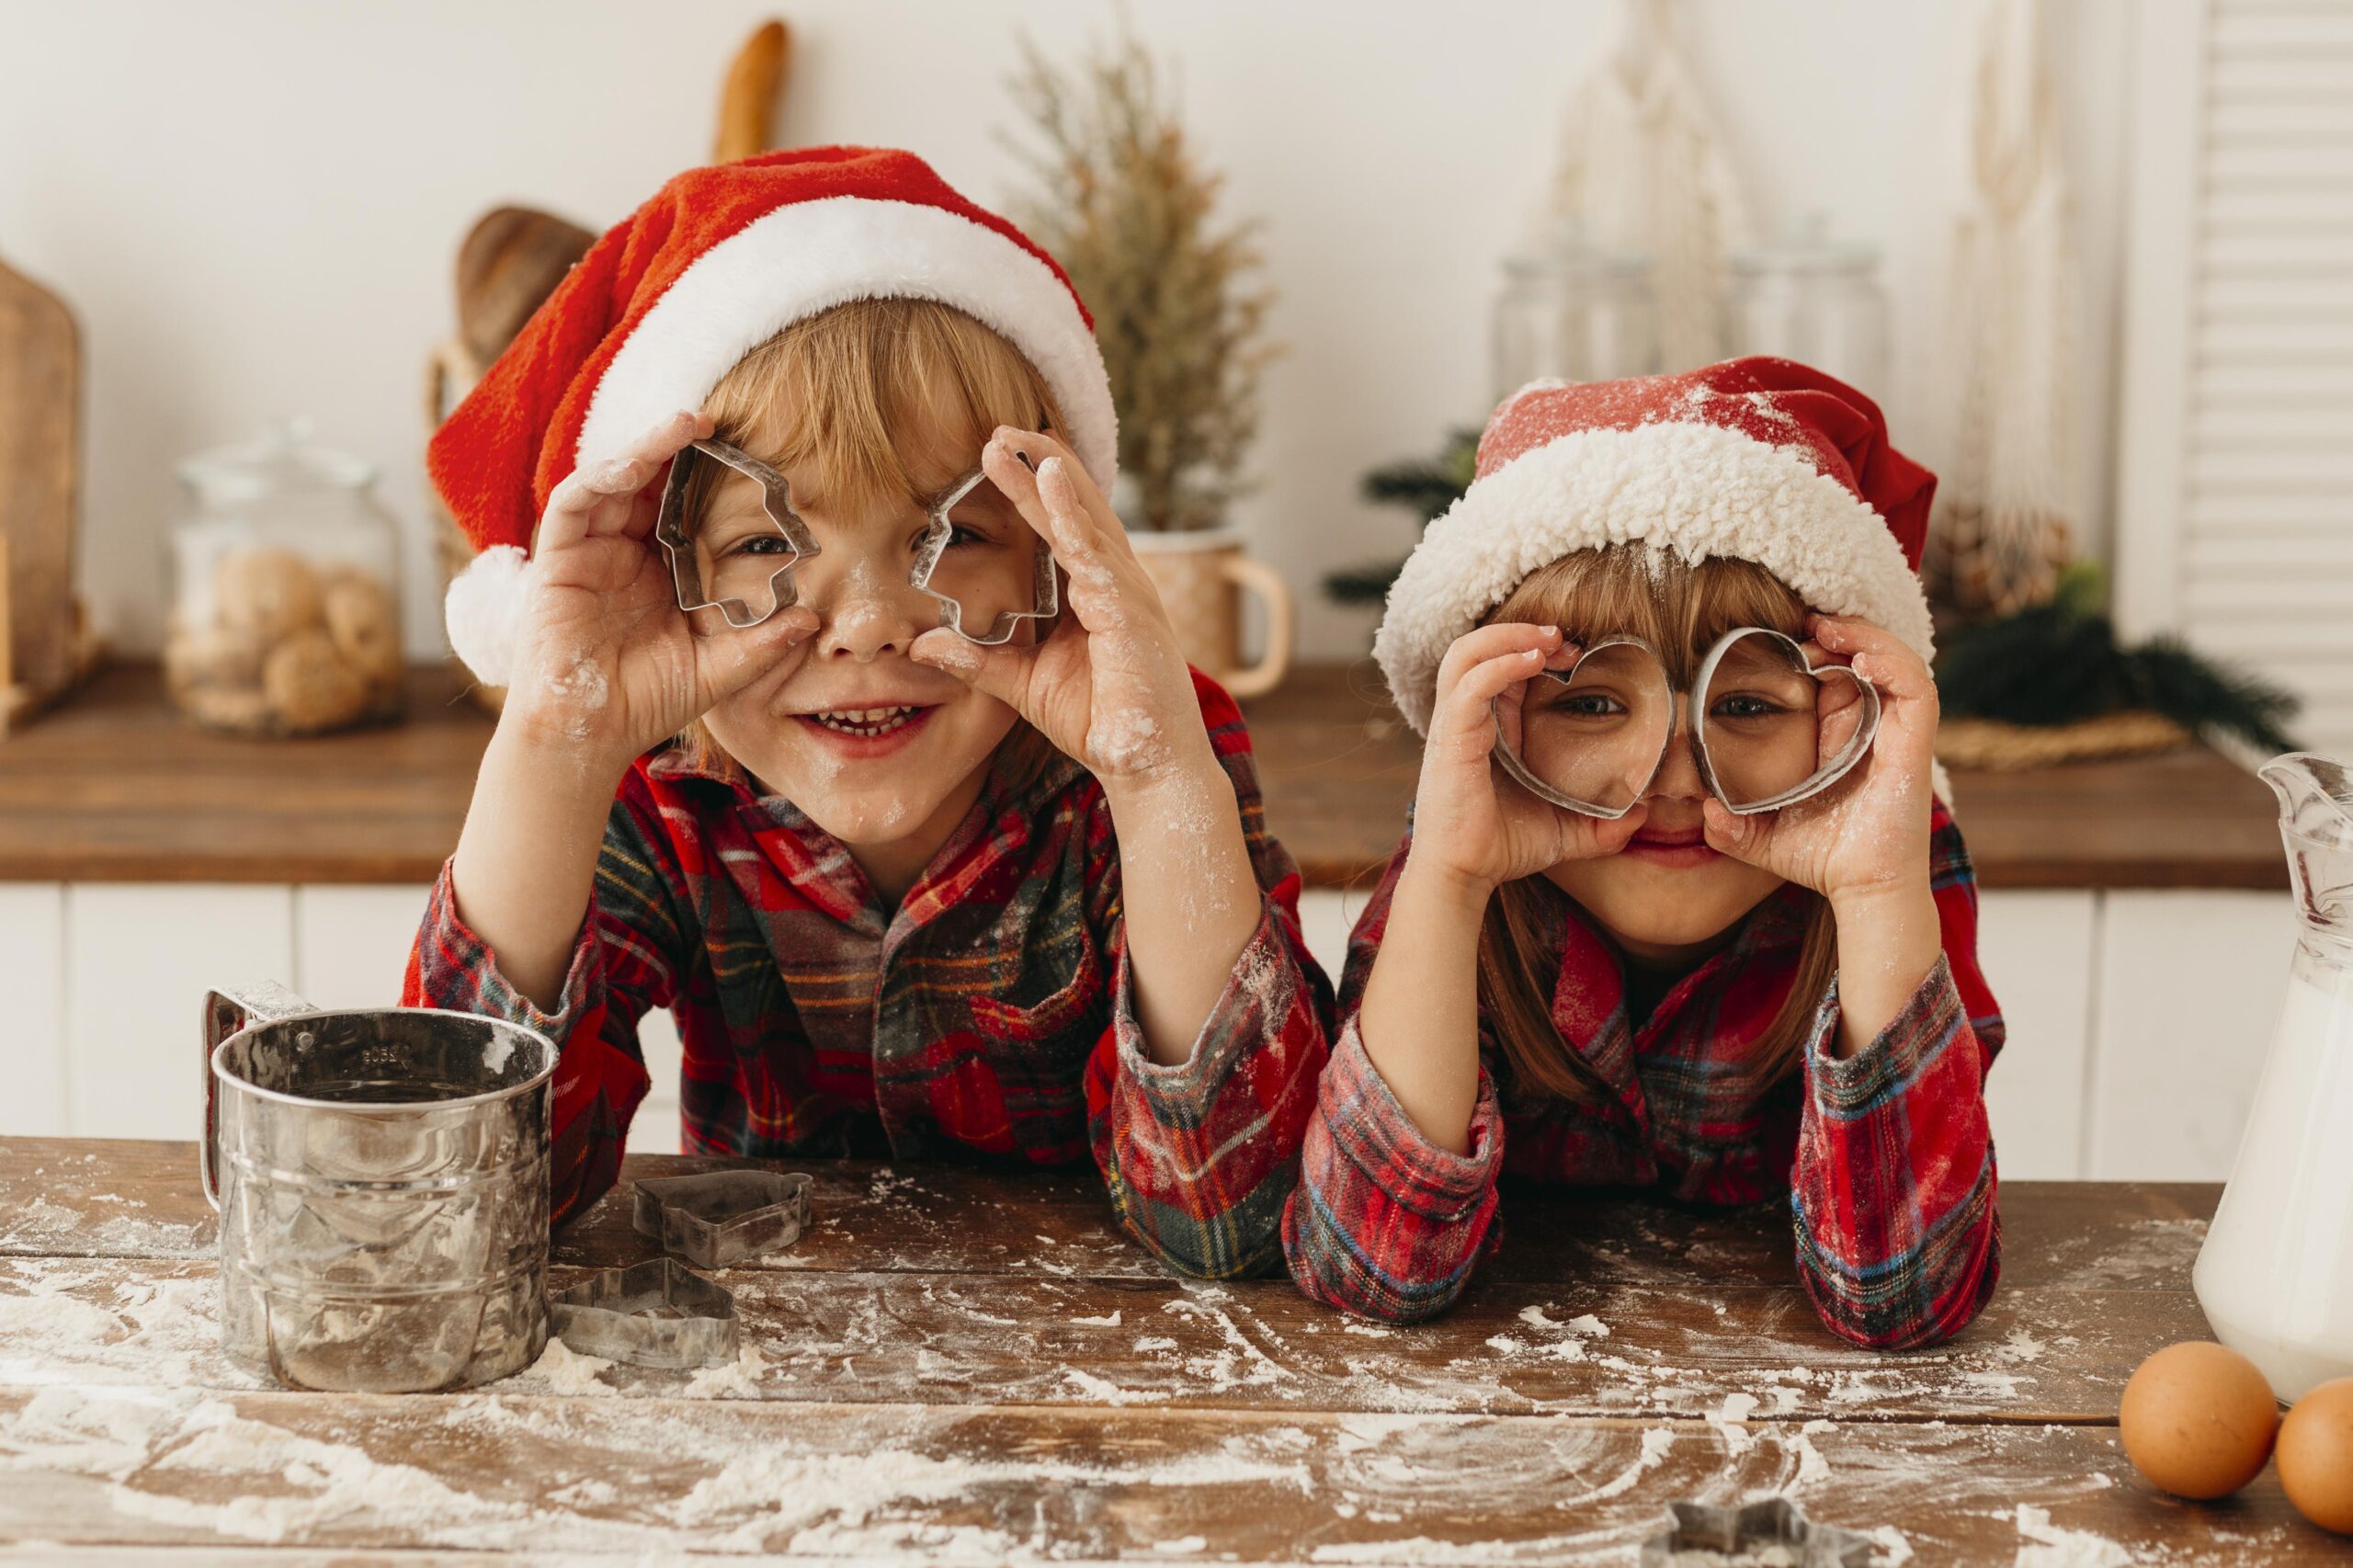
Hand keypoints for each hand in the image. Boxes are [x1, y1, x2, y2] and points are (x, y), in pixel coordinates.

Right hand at [504, 411, 815, 768]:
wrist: (588, 735)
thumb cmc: (646, 701)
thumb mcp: (717, 670)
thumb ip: (761, 644)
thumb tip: (812, 619)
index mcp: (662, 569)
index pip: (687, 509)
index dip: (712, 479)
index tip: (754, 456)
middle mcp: (625, 551)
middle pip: (650, 484)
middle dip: (679, 448)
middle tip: (718, 419)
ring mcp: (590, 552)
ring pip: (612, 481)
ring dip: (644, 449)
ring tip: (683, 425)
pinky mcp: (557, 560)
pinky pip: (573, 506)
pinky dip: (598, 479)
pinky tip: (630, 466)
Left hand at [908, 427, 1211, 791]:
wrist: (1146, 766)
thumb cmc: (1100, 722)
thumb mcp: (1023, 684)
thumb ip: (979, 661)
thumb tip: (925, 643)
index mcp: (1094, 594)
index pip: (1061, 528)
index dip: (1033, 488)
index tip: (999, 452)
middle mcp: (1115, 583)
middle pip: (1075, 510)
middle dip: (1042, 466)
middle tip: (1001, 428)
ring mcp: (1127, 594)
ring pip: (1085, 520)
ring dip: (1052, 476)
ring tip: (1021, 438)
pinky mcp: (1131, 613)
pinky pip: (1096, 555)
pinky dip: (1073, 517)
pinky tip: (1052, 483)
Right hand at [1408, 623, 1647, 898]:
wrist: (1463, 877)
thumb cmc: (1500, 849)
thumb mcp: (1563, 831)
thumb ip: (1602, 825)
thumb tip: (1642, 815)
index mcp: (1484, 729)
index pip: (1498, 667)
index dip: (1532, 648)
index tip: (1574, 652)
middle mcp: (1464, 720)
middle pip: (1479, 649)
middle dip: (1522, 632)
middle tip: (1566, 638)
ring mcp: (1453, 727)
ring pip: (1466, 655)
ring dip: (1508, 636)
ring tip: (1548, 639)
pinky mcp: (1451, 740)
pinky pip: (1469, 686)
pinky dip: (1501, 665)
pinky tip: (1534, 661)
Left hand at [1700, 614, 1936, 906]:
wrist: (1862, 890)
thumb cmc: (1823, 860)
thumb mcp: (1763, 837)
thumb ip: (1731, 826)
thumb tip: (1703, 813)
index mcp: (1842, 738)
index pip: (1835, 677)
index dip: (1814, 649)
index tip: (1780, 637)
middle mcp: (1873, 729)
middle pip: (1864, 659)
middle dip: (1836, 633)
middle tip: (1801, 624)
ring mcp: (1897, 733)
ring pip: (1894, 662)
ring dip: (1863, 636)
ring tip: (1828, 627)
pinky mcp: (1915, 743)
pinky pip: (1917, 687)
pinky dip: (1892, 662)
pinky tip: (1859, 659)